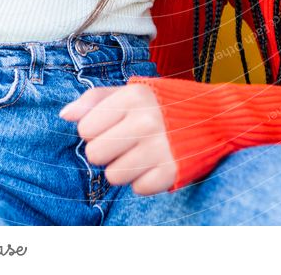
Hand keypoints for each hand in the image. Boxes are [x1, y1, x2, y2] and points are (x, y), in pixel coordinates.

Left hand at [60, 83, 176, 194]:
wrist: (216, 116)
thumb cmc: (165, 103)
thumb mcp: (133, 90)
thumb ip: (96, 99)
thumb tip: (64, 115)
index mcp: (134, 95)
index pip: (85, 128)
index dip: (96, 130)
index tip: (114, 125)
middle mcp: (146, 120)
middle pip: (95, 154)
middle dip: (107, 151)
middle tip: (126, 141)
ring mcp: (160, 147)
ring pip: (113, 176)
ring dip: (124, 168)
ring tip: (142, 152)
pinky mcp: (172, 171)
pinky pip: (138, 189)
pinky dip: (145, 179)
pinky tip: (157, 162)